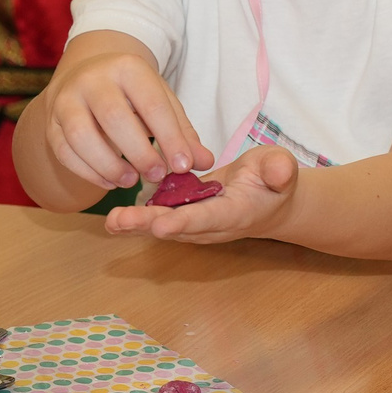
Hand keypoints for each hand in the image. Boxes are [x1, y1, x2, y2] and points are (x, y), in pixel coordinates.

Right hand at [39, 47, 209, 192]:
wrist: (86, 74)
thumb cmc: (132, 94)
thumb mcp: (161, 101)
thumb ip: (182, 133)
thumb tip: (204, 164)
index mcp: (127, 68)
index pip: (151, 104)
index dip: (170, 138)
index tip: (184, 166)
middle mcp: (92, 80)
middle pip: (114, 118)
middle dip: (138, 152)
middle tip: (157, 176)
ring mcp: (66, 101)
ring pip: (82, 137)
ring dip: (109, 165)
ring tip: (131, 181)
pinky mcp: (51, 123)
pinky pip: (65, 152)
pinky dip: (88, 173)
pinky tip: (110, 182)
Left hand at [103, 145, 298, 244]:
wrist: (268, 201)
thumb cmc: (273, 179)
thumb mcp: (281, 167)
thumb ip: (280, 170)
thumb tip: (281, 172)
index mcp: (235, 213)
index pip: (209, 217)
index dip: (185, 221)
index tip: (161, 225)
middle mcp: (211, 224)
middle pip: (177, 226)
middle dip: (147, 225)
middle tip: (119, 223)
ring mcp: (195, 223)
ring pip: (163, 224)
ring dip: (135, 225)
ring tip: (110, 222)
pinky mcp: (183, 216)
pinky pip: (158, 218)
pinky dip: (135, 219)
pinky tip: (112, 217)